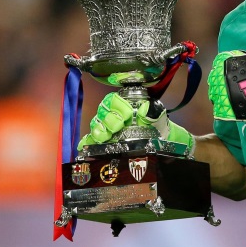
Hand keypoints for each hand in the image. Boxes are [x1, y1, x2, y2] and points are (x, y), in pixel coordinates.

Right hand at [77, 93, 194, 152]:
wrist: (159, 141)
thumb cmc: (156, 124)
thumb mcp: (158, 116)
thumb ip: (154, 112)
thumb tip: (146, 109)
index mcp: (124, 104)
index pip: (113, 99)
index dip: (117, 105)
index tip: (128, 114)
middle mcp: (113, 115)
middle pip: (102, 112)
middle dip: (108, 119)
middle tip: (118, 126)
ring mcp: (107, 129)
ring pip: (96, 125)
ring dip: (99, 130)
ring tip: (106, 136)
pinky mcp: (103, 143)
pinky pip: (90, 140)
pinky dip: (87, 143)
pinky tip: (86, 146)